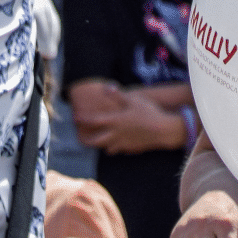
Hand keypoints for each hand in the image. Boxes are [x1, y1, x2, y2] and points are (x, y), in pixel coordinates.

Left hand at [69, 80, 185, 153]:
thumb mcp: (133, 100)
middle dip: (87, 141)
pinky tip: (118, 145)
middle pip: (96, 141)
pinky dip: (117, 148)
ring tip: (100, 142)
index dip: (83, 119)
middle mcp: (116, 134)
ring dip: (102, 145)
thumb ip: (118, 95)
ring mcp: (123, 144)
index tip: (75, 118)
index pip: (94, 121)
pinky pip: (120, 150)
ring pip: (107, 148)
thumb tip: (107, 87)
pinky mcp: (131, 149)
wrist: (162, 130)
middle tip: (81, 139)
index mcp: (115, 121)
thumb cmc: (148, 112)